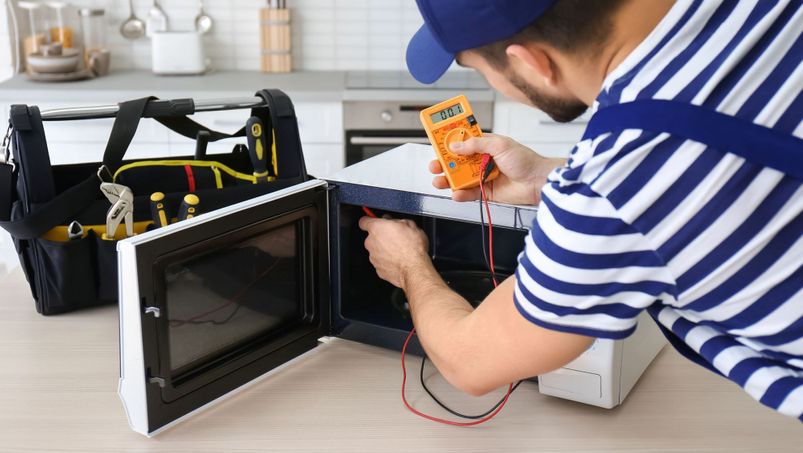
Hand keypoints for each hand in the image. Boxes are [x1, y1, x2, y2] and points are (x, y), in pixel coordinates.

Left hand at [358, 216, 430, 287]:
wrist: (414, 268)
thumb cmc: (412, 247)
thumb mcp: (409, 224)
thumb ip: (396, 220)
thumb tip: (394, 221)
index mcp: (376, 228)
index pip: (363, 221)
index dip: (370, 221)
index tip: (375, 222)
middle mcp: (371, 242)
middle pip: (372, 237)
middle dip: (382, 237)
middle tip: (395, 237)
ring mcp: (373, 257)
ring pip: (376, 250)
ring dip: (385, 249)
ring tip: (399, 250)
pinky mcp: (378, 269)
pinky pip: (381, 262)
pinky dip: (388, 261)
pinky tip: (399, 260)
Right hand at [430, 133, 564, 204]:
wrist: (538, 182)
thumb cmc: (525, 160)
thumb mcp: (499, 145)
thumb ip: (476, 144)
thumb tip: (455, 146)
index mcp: (485, 145)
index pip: (463, 142)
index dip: (449, 142)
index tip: (437, 143)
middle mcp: (481, 160)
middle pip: (457, 162)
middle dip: (444, 163)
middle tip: (435, 165)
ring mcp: (482, 176)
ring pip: (460, 178)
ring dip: (448, 180)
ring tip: (439, 181)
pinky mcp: (486, 192)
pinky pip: (469, 194)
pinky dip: (461, 194)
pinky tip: (456, 194)